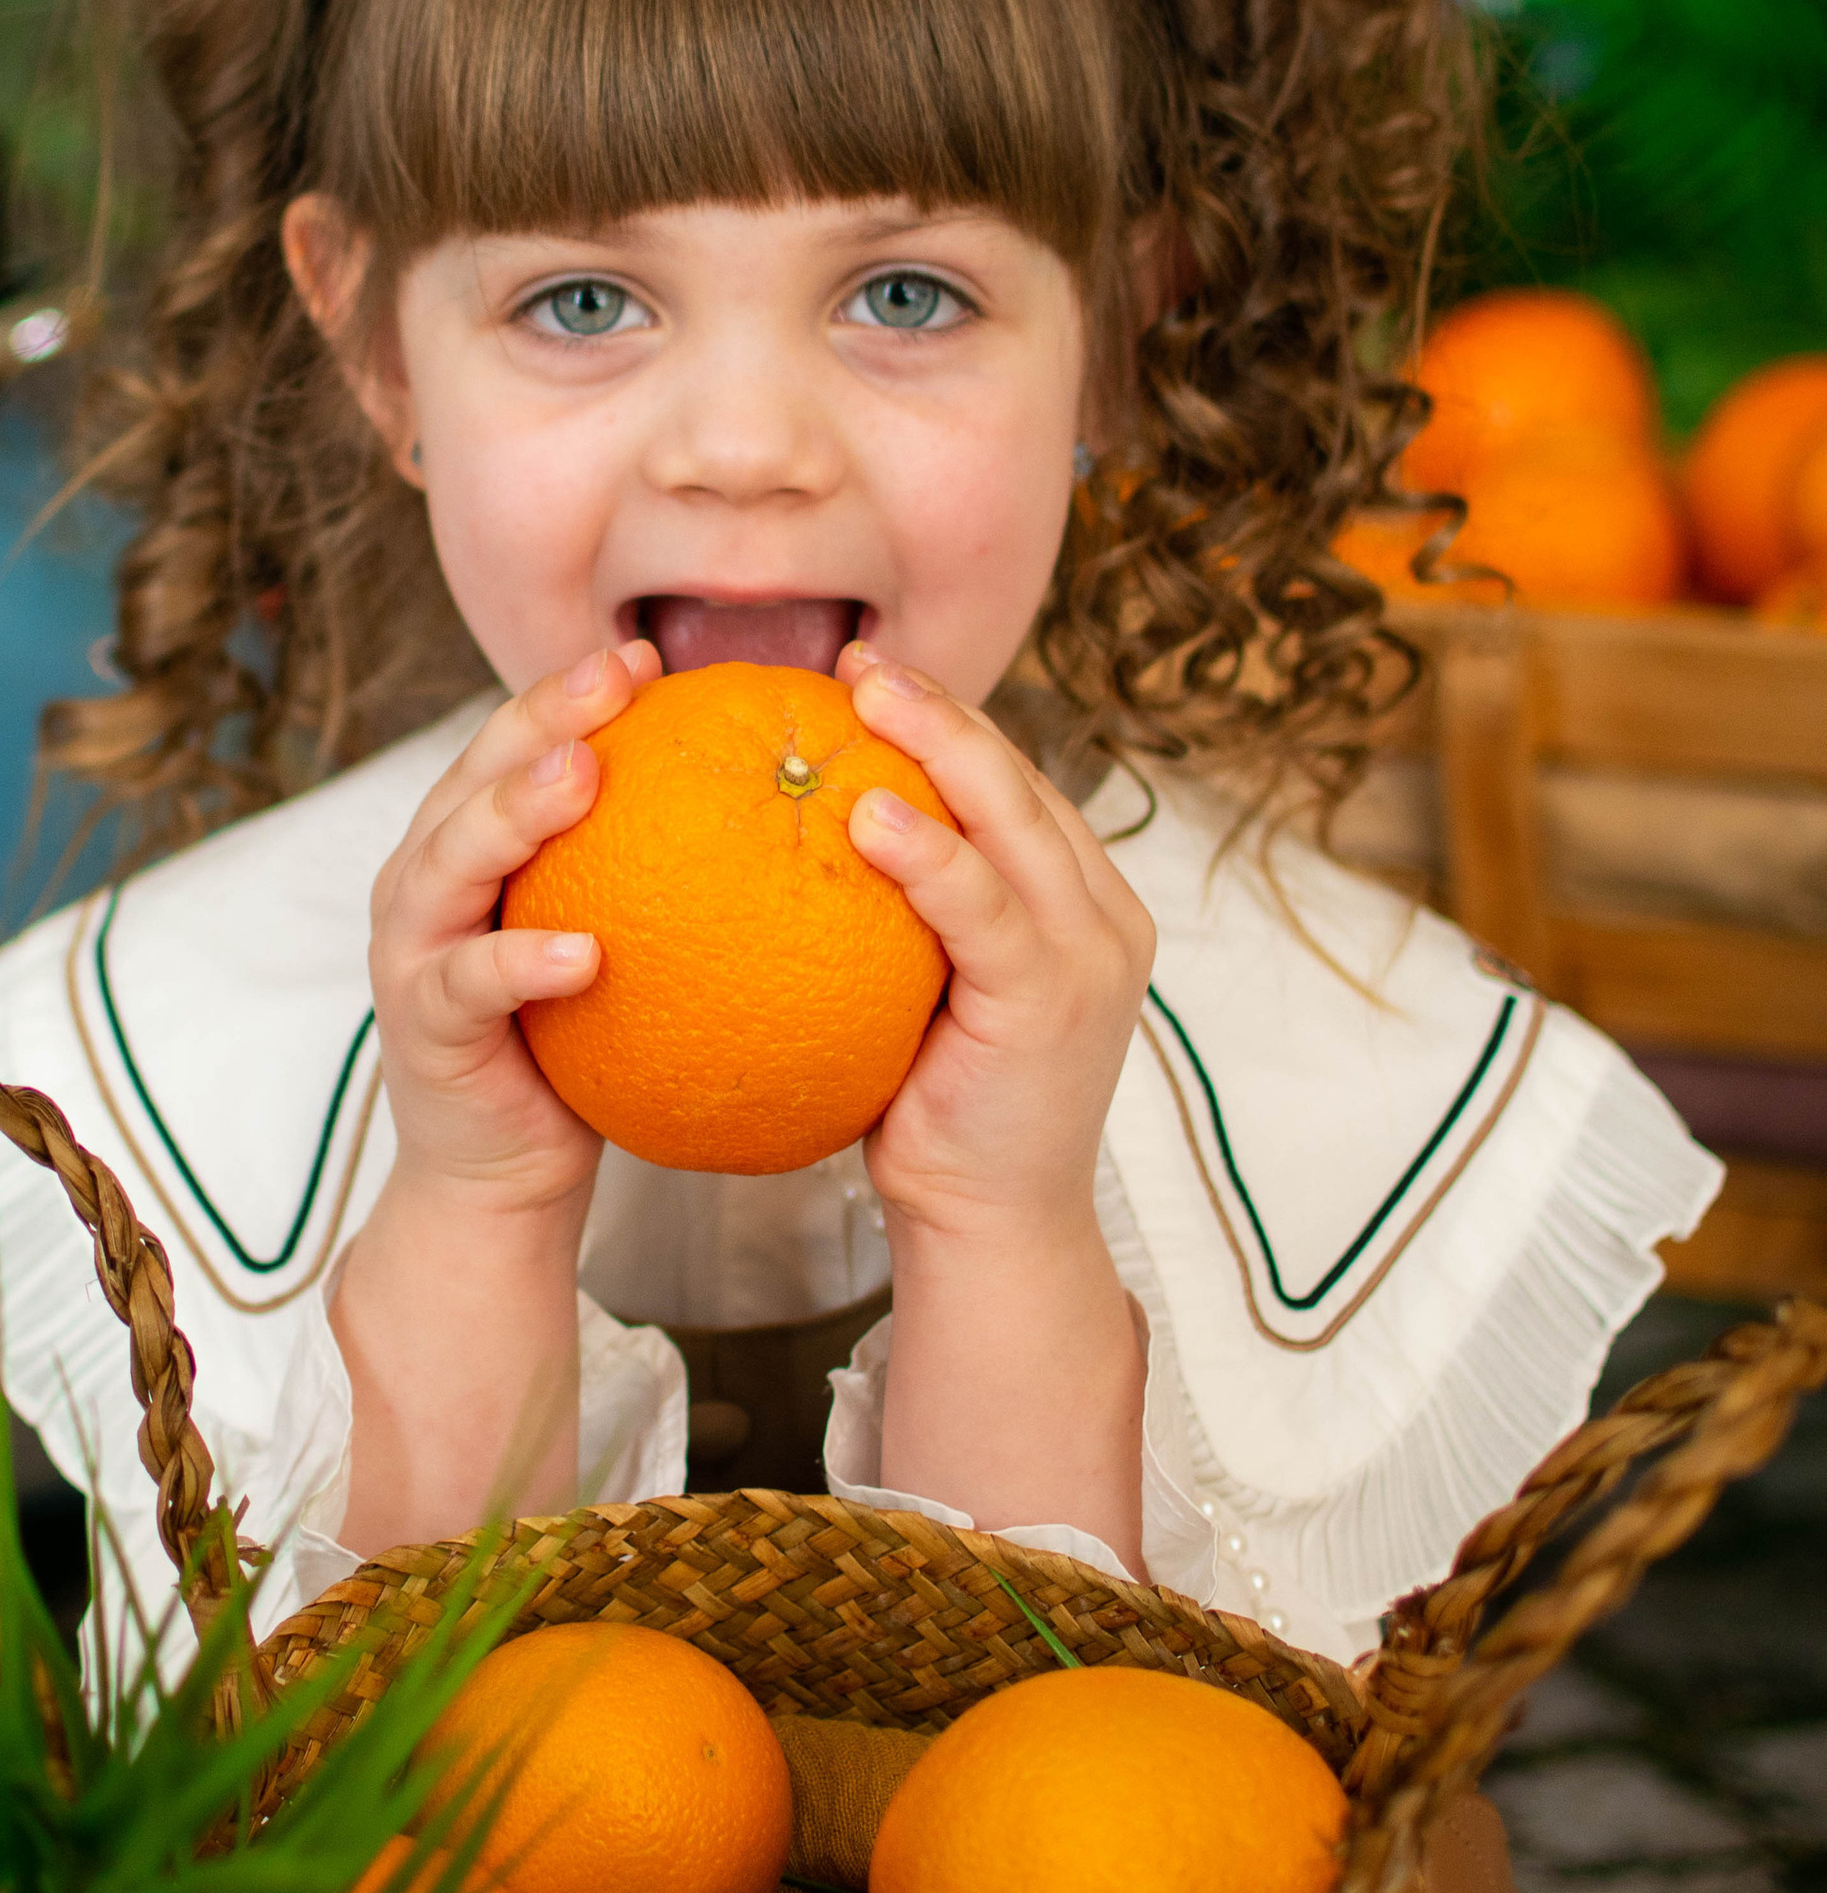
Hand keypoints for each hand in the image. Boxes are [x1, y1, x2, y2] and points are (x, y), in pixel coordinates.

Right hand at [363, 640, 657, 1222]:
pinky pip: (470, 985)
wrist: (500, 1173)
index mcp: (464, 847)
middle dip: (540, 718)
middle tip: (615, 677)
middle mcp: (423, 881)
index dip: (568, 693)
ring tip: (582, 773)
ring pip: (449, 861)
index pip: (510, 749)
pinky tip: (585, 954)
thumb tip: (772, 807)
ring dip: (513, 812)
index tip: (646, 655)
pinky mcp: (422, 1026)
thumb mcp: (611, 942)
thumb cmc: (567, 1047)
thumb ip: (650, 876)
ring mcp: (411, 951)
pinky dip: (521, 963)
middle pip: (471, 777)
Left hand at [835, 650, 1152, 1560]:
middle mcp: (1101, 918)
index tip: (864, 679)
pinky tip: (867, 809)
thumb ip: (893, 925)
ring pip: (1015, 821)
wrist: (992, 1230)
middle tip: (861, 662)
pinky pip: (985, 906)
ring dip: (941, 746)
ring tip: (867, 696)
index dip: (944, 725)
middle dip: (944, 710)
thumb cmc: (937, 1119)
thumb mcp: (916, 999)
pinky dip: (932, 853)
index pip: (1011, 791)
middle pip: (1021, 782)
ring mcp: (1089, 956)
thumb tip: (791, 852)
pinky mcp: (1053, 999)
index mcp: (1079, 907)